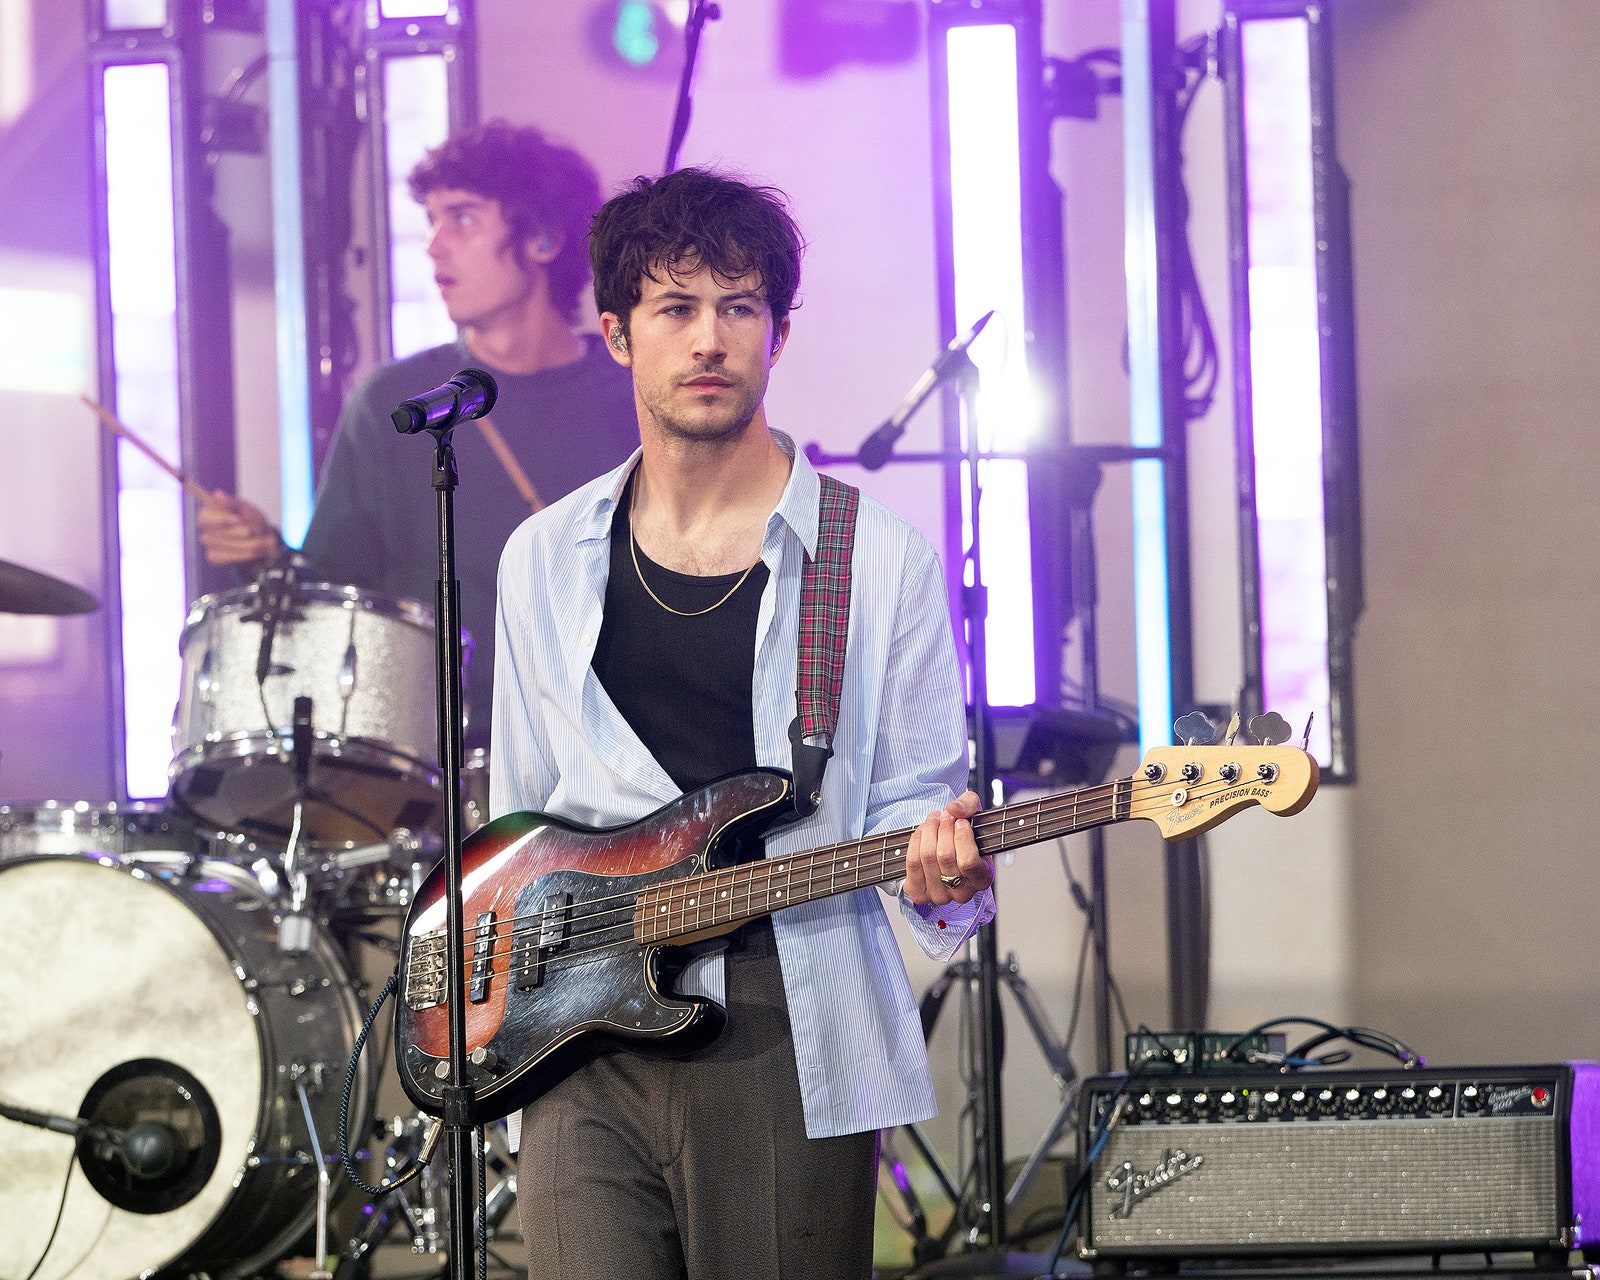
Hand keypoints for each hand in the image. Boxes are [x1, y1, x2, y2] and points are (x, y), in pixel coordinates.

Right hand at [198, 491, 281, 569]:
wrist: (258, 541)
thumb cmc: (248, 520)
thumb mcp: (245, 508)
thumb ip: (232, 504)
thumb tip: (217, 494)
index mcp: (208, 514)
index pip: (205, 516)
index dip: (221, 518)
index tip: (237, 518)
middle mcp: (205, 530)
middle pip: (225, 532)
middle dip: (247, 530)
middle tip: (258, 529)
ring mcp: (209, 546)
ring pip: (237, 545)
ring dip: (256, 542)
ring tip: (265, 540)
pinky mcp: (216, 558)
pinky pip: (239, 556)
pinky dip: (254, 552)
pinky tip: (259, 549)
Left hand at [902, 790, 991, 907]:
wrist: (945, 847)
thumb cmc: (963, 834)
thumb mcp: (973, 813)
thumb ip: (968, 805)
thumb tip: (953, 808)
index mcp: (982, 879)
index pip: (969, 862)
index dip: (962, 837)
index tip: (961, 822)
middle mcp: (962, 893)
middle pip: (945, 856)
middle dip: (942, 828)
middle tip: (944, 815)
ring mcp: (939, 896)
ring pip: (927, 857)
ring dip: (928, 830)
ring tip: (933, 820)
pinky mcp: (919, 893)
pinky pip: (912, 862)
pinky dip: (915, 841)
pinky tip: (922, 833)